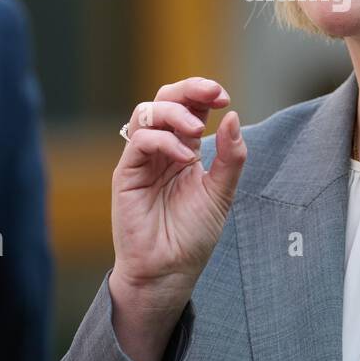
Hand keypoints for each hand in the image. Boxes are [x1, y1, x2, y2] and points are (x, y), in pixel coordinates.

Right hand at [110, 77, 246, 310]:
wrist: (169, 271)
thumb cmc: (192, 236)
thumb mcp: (220, 192)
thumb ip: (230, 157)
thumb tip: (232, 117)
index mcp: (184, 150)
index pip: (189, 107)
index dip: (204, 94)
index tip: (225, 98)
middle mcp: (161, 149)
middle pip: (165, 99)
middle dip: (189, 89)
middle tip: (213, 94)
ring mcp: (142, 159)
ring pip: (148, 112)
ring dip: (175, 113)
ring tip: (197, 131)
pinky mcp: (126, 173)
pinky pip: (139, 140)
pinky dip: (163, 140)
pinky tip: (184, 158)